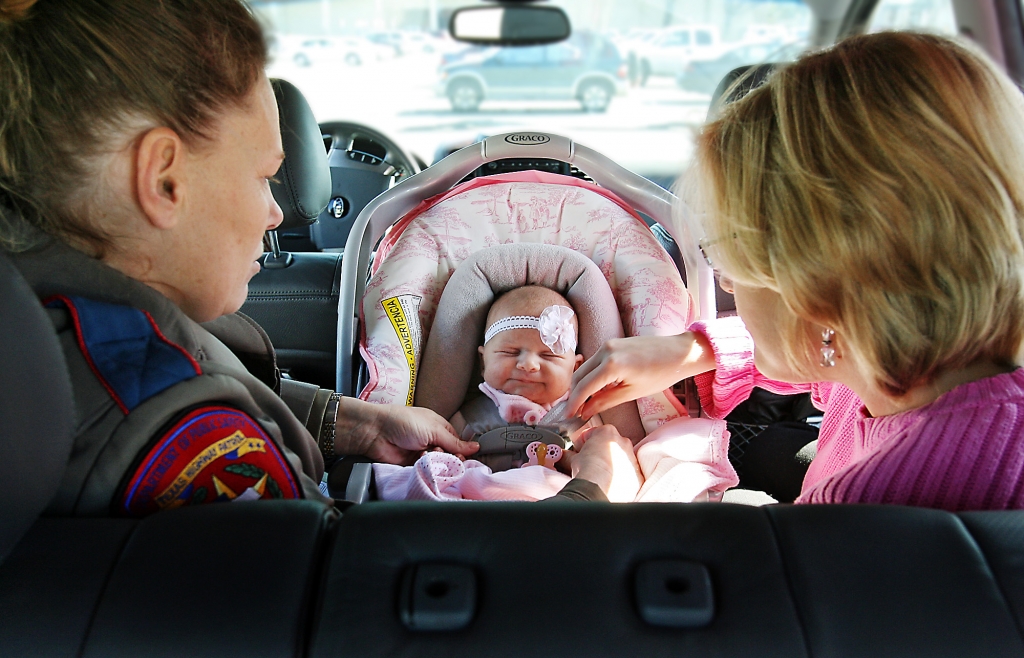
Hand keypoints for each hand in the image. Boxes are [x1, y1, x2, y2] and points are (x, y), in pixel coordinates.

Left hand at [336, 399, 479, 464]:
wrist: (376, 432)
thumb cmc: (404, 423)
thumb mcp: (434, 429)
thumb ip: (454, 442)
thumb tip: (476, 447)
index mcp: (438, 427)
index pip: (457, 442)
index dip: (461, 450)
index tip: (462, 456)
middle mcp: (431, 440)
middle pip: (449, 455)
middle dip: (449, 458)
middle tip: (446, 458)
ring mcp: (421, 453)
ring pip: (438, 465)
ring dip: (436, 462)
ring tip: (429, 456)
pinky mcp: (412, 466)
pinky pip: (426, 471)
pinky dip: (426, 469)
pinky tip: (422, 463)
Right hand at [560, 426, 642, 502]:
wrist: (600, 488)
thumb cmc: (588, 469)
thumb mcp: (573, 458)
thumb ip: (568, 454)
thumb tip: (561, 455)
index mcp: (608, 432)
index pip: (595, 433)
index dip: (585, 442)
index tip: (580, 450)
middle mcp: (624, 442)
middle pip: (611, 445)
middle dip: (600, 452)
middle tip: (589, 463)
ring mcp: (632, 458)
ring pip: (621, 459)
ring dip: (612, 465)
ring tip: (600, 476)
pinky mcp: (637, 475)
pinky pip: (629, 474)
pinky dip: (621, 478)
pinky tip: (610, 484)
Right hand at [566, 333, 714, 419]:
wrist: (679, 352)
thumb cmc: (661, 373)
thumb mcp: (632, 393)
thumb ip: (604, 402)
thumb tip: (585, 411)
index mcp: (610, 365)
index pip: (583, 387)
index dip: (573, 404)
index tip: (567, 417)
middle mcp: (605, 350)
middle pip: (579, 376)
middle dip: (574, 395)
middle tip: (574, 412)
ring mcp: (607, 344)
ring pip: (585, 368)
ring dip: (582, 385)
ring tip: (585, 403)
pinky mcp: (612, 343)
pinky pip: (594, 362)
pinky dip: (591, 376)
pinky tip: (597, 389)